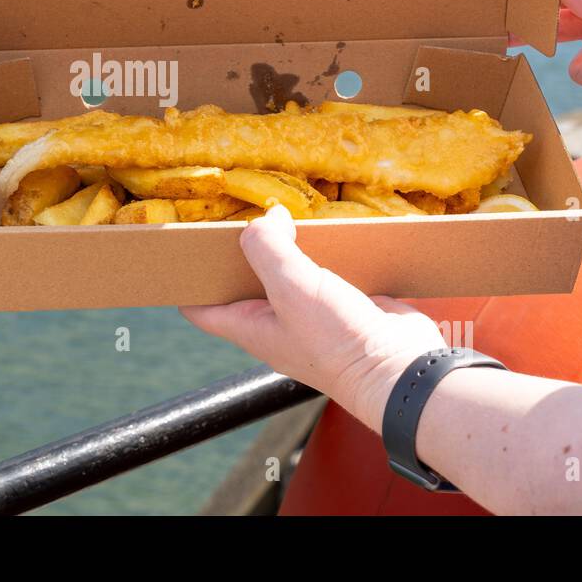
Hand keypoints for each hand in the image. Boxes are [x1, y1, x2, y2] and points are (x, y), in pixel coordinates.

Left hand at [180, 205, 445, 431]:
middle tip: (236, 214)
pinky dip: (324, 251)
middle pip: (244, 283)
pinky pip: (325, 273)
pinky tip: (329, 229)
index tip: (180, 251)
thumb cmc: (339, 341)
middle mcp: (276, 324)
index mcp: (250, 328)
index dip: (187, 281)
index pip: (201, 308)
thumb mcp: (291, 287)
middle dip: (240, 251)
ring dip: (286, 247)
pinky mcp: (344, 306)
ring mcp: (310, 316)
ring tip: (283, 213)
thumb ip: (267, 248)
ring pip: (287, 274)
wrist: (401, 368)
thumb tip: (268, 218)